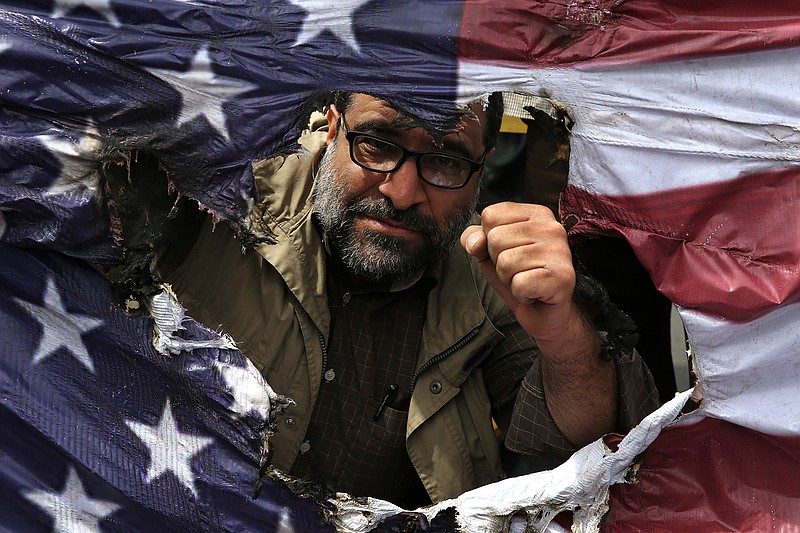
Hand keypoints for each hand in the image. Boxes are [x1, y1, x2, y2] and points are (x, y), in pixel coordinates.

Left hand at [460, 202, 576, 345]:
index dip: (489, 241)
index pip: (490, 215)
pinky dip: (520, 294)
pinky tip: (534, 293)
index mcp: (535, 214)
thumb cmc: (519, 278)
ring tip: (527, 281)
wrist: (544, 314)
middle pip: (495, 238)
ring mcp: (560, 251)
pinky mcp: (563, 276)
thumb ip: (475, 239)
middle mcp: (551, 227)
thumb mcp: (489, 253)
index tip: (509, 253)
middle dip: (498, 263)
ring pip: (505, 262)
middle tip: (519, 272)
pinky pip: (519, 284)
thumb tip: (474, 242)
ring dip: (509, 280)